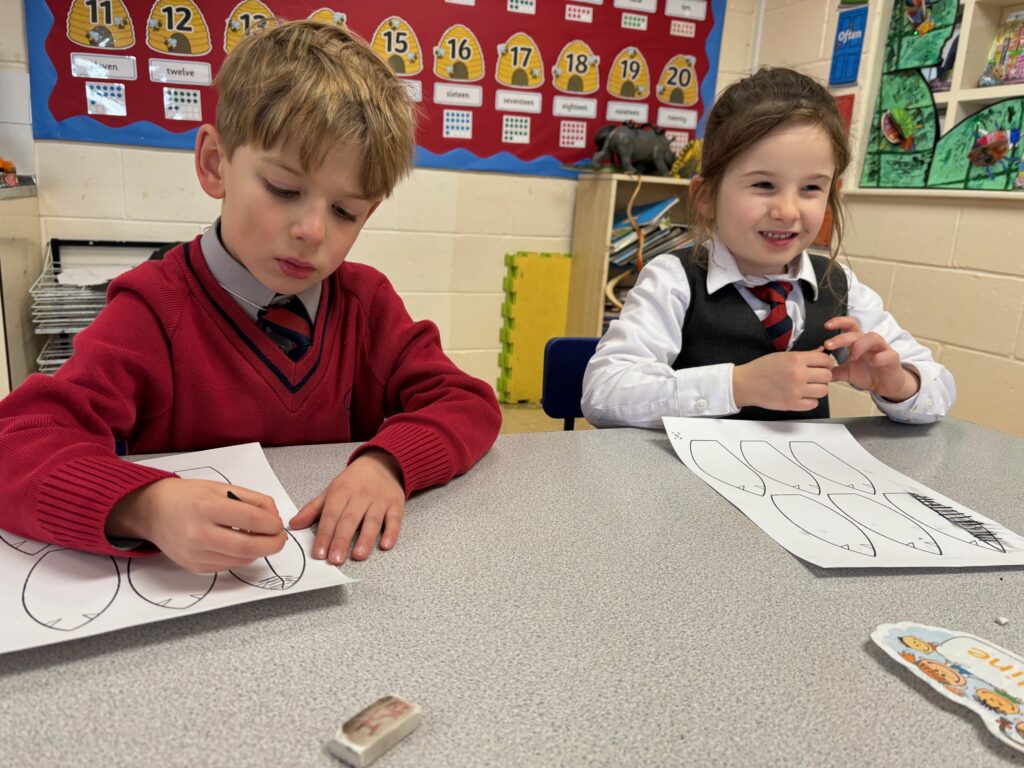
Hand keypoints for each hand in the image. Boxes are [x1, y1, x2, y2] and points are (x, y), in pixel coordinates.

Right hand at [106, 478, 286, 572]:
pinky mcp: (194, 566)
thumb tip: (274, 517)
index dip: (272, 525)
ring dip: (258, 551)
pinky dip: (242, 557)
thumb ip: (252, 500)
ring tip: (260, 539)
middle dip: (273, 545)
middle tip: (280, 539)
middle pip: (248, 547)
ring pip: (241, 559)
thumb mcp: (221, 487)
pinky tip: (240, 544)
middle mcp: (198, 532)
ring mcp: (195, 553)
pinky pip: (228, 565)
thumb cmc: (188, 496)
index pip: (251, 520)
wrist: (152, 511)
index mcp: (207, 506)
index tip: (279, 524)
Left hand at [289, 449, 404, 564]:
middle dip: (342, 540)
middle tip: (335, 560)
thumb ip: (313, 509)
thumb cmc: (353, 482)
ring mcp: (380, 500)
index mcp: (341, 492)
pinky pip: (395, 519)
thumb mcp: (331, 491)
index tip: (319, 553)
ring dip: (365, 538)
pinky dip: (392, 532)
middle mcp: (361, 495)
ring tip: (358, 556)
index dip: (324, 535)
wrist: (382, 463)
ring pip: (373, 520)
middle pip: (350, 519)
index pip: (331, 515)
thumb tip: (294, 525)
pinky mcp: (396, 504)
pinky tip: (386, 545)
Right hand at [733, 350, 834, 411]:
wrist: (745, 384)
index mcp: (796, 359)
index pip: (825, 361)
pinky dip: (810, 400)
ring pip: (823, 391)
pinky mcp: (792, 404)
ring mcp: (796, 391)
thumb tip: (822, 353)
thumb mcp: (783, 356)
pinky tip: (801, 396)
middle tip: (814, 377)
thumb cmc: (762, 368)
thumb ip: (805, 356)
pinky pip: (814, 404)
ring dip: (818, 389)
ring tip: (808, 387)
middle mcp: (798, 374)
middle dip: (823, 376)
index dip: (826, 363)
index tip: (822, 366)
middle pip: (827, 376)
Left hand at [824, 316, 919, 401]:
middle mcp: (869, 343)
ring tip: (852, 357)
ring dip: (860, 344)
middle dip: (841, 337)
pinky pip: (889, 354)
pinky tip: (874, 362)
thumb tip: (818, 369)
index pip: (849, 326)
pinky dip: (881, 356)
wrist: (887, 386)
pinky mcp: (892, 359)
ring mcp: (882, 350)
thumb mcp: (847, 373)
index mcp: (858, 343)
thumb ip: (833, 370)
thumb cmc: (869, 375)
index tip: (826, 326)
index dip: (838, 322)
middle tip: (828, 345)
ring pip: (873, 337)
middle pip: (856, 332)